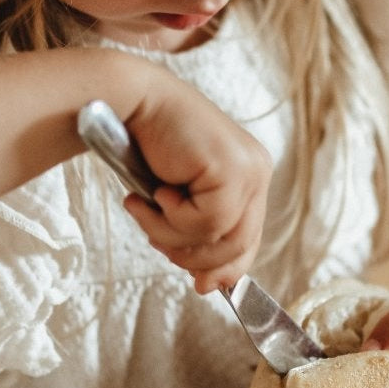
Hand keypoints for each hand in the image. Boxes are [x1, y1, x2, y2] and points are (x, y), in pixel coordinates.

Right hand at [121, 80, 271, 292]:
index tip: (199, 285)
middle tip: (156, 242)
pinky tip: (154, 192)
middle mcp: (257, 171)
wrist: (131, 102)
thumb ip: (198, 234)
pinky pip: (205, 223)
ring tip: (144, 209)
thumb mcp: (177, 199)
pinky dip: (169, 218)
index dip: (224, 268)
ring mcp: (249, 169)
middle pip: (239, 246)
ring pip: (219, 239)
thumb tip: (209, 285)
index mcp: (249, 176)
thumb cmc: (148, 146)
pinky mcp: (232, 170)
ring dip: (171, 235)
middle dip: (193, 256)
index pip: (248, 239)